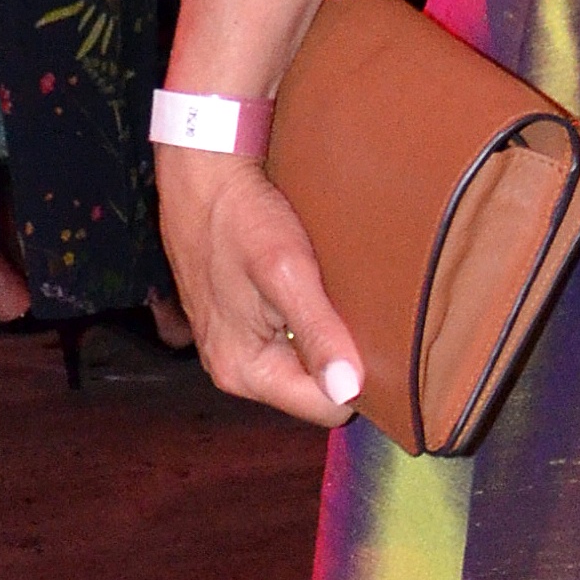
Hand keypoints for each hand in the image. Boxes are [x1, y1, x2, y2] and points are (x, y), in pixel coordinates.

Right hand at [157, 145, 365, 428]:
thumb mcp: (287, 272)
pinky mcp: (239, 325)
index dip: (358, 378)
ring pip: (305, 363)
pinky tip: (318, 289)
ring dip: (327, 336)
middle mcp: (234, 369)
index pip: (326, 406)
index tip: (377, 341)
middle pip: (315, 388)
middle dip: (342, 357)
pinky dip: (309, 319)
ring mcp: (234, 347)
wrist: (201, 174)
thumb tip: (348, 390)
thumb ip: (318, 333)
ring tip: (338, 297)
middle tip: (359, 311)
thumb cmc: (240, 217)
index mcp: (243, 370)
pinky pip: (290, 340)